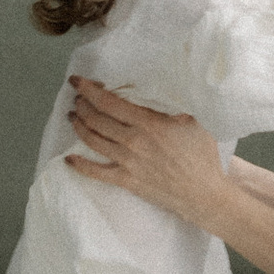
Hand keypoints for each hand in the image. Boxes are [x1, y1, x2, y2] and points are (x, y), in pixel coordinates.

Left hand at [63, 78, 230, 232]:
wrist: (204, 193)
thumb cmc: (202, 155)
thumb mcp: (195, 119)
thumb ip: (174, 101)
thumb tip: (163, 81)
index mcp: (149, 123)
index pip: (110, 102)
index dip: (90, 90)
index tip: (78, 80)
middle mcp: (134, 141)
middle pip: (97, 119)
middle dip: (82, 105)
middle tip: (77, 96)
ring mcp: (128, 162)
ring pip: (93, 141)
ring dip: (79, 126)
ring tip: (73, 116)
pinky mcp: (127, 181)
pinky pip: (96, 173)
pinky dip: (80, 165)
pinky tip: (69, 158)